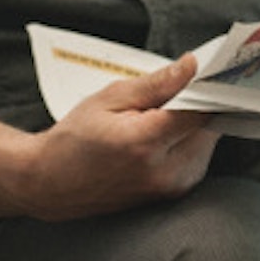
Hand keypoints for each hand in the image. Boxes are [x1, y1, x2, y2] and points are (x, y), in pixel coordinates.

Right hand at [21, 55, 216, 220]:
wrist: (51, 183)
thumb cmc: (73, 140)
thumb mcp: (109, 99)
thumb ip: (156, 84)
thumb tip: (191, 67)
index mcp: (144, 143)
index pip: (200, 111)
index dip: (207, 88)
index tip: (206, 73)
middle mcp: (163, 171)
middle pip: (208, 127)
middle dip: (197, 106)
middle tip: (170, 97)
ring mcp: (170, 187)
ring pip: (206, 143)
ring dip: (192, 126)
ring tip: (156, 120)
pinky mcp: (173, 193)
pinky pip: (197, 158)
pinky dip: (187, 142)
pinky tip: (160, 138)